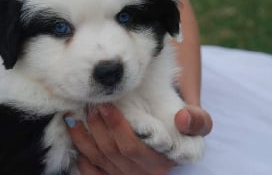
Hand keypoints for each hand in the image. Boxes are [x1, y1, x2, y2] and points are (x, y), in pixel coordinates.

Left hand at [64, 103, 211, 174]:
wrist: (173, 139)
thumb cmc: (181, 127)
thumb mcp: (198, 123)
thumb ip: (197, 120)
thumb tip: (182, 119)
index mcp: (159, 161)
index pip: (131, 146)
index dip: (115, 125)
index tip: (105, 104)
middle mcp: (140, 173)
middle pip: (111, 151)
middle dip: (96, 126)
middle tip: (89, 104)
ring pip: (97, 159)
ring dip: (82, 137)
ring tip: (73, 115)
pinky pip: (92, 172)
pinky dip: (80, 155)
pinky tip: (74, 135)